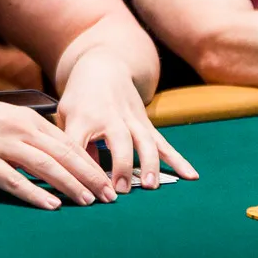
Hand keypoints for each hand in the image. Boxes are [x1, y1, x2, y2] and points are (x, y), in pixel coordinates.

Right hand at [0, 89, 113, 209]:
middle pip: (63, 154)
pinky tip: (52, 205)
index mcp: (27, 119)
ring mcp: (2, 147)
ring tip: (88, 201)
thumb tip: (56, 151)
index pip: (67, 142)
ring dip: (70, 185)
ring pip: (45, 167)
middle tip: (108, 195)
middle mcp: (20, 130)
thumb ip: (30, 133)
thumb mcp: (6, 118)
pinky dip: (36, 194)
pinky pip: (15, 181)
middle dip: (89, 176)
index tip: (106, 177)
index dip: (90, 162)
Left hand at [57, 49, 197, 194]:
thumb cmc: (80, 98)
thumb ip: (74, 145)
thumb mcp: (66, 117)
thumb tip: (85, 179)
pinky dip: (178, 159)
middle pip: (119, 140)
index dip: (83, 167)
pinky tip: (190, 175)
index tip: (87, 189)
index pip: (79, 144)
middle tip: (121, 190)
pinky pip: (163, 143)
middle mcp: (110, 116)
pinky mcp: (146, 124)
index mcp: (83, 116)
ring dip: (149, 163)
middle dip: (121, 165)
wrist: (104, 67)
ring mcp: (131, 119)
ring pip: (145, 141)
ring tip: (151, 185)